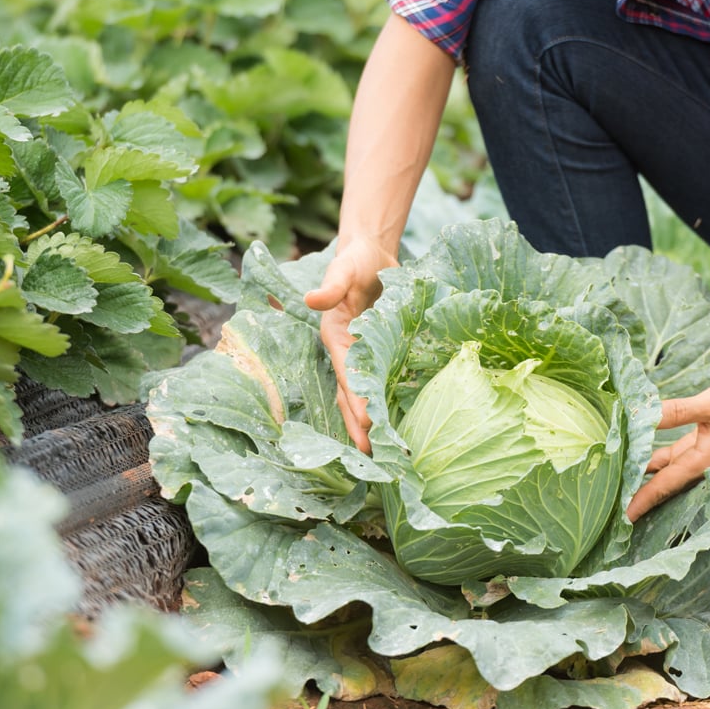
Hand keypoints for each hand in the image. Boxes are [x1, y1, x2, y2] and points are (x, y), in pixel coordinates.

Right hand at [304, 238, 397, 452]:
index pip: (347, 375)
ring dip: (369, 421)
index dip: (356, 400)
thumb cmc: (355, 260)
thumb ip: (331, 286)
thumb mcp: (343, 268)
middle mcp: (347, 351)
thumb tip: (311, 300)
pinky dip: (386, 401)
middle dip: (358, 424)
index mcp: (336, 337)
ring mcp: (364, 354)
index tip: (367, 424)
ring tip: (380, 451)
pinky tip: (397, 421)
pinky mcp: (381, 351)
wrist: (372, 253)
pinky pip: (382, 380)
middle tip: (370, 455)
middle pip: (351, 394)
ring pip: (364, 394)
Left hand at [626, 373, 709, 520]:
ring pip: (667, 470)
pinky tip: (637, 455)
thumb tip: (643, 415)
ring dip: (644, 477)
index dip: (642, 501)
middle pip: (663, 485)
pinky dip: (656, 458)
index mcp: (704, 461)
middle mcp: (702, 464)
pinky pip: (673, 456)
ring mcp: (702, 454)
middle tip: (611, 508)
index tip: (622, 518)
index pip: (665, 485)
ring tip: (617, 483)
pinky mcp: (703, 442)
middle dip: (639, 496)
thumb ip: (676, 411)